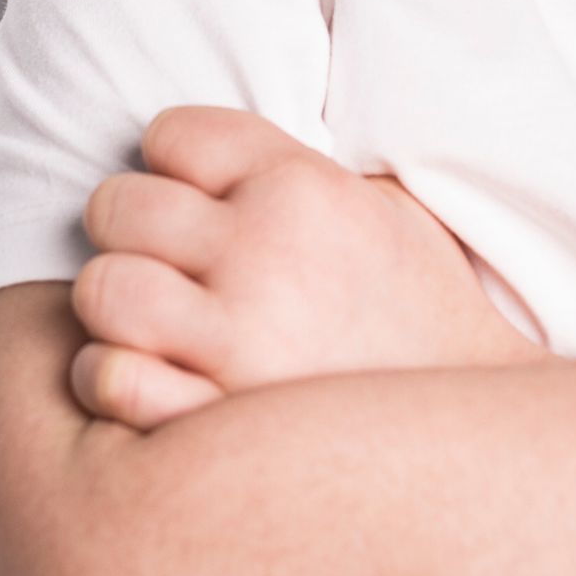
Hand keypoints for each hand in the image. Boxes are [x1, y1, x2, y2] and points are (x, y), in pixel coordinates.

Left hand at [69, 106, 543, 428]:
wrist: (473, 441)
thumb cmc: (419, 315)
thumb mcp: (384, 210)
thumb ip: (296, 170)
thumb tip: (204, 147)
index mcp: (306, 189)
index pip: (172, 134)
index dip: (175, 168)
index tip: (198, 201)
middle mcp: (266, 255)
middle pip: (118, 206)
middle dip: (134, 232)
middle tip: (170, 266)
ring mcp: (236, 342)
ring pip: (101, 291)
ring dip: (116, 305)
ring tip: (154, 322)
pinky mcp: (213, 422)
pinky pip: (107, 378)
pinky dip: (111, 379)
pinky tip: (152, 379)